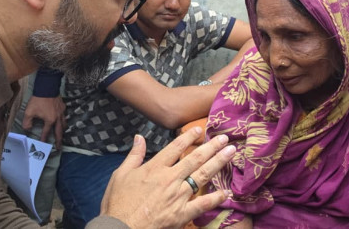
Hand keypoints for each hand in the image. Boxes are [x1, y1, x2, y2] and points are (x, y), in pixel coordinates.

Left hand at [22, 96, 64, 148]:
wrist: (47, 87)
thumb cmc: (38, 100)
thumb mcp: (29, 112)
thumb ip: (27, 122)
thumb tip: (27, 129)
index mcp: (50, 121)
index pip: (46, 132)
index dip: (44, 139)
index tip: (43, 145)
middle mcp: (57, 118)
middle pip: (59, 132)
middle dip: (59, 140)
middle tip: (59, 147)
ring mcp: (61, 112)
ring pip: (64, 124)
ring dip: (62, 130)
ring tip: (61, 134)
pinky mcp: (63, 107)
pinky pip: (64, 116)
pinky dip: (63, 120)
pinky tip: (61, 119)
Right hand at [101, 127, 234, 228]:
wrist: (120, 228)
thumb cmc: (118, 203)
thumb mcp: (121, 175)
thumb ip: (134, 155)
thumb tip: (140, 137)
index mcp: (154, 168)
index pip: (175, 147)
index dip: (188, 137)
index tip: (199, 130)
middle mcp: (169, 179)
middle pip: (195, 159)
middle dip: (212, 147)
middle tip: (225, 139)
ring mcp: (177, 196)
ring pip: (202, 176)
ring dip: (218, 163)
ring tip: (230, 153)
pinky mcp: (181, 214)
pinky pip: (202, 205)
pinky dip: (215, 199)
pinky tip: (226, 192)